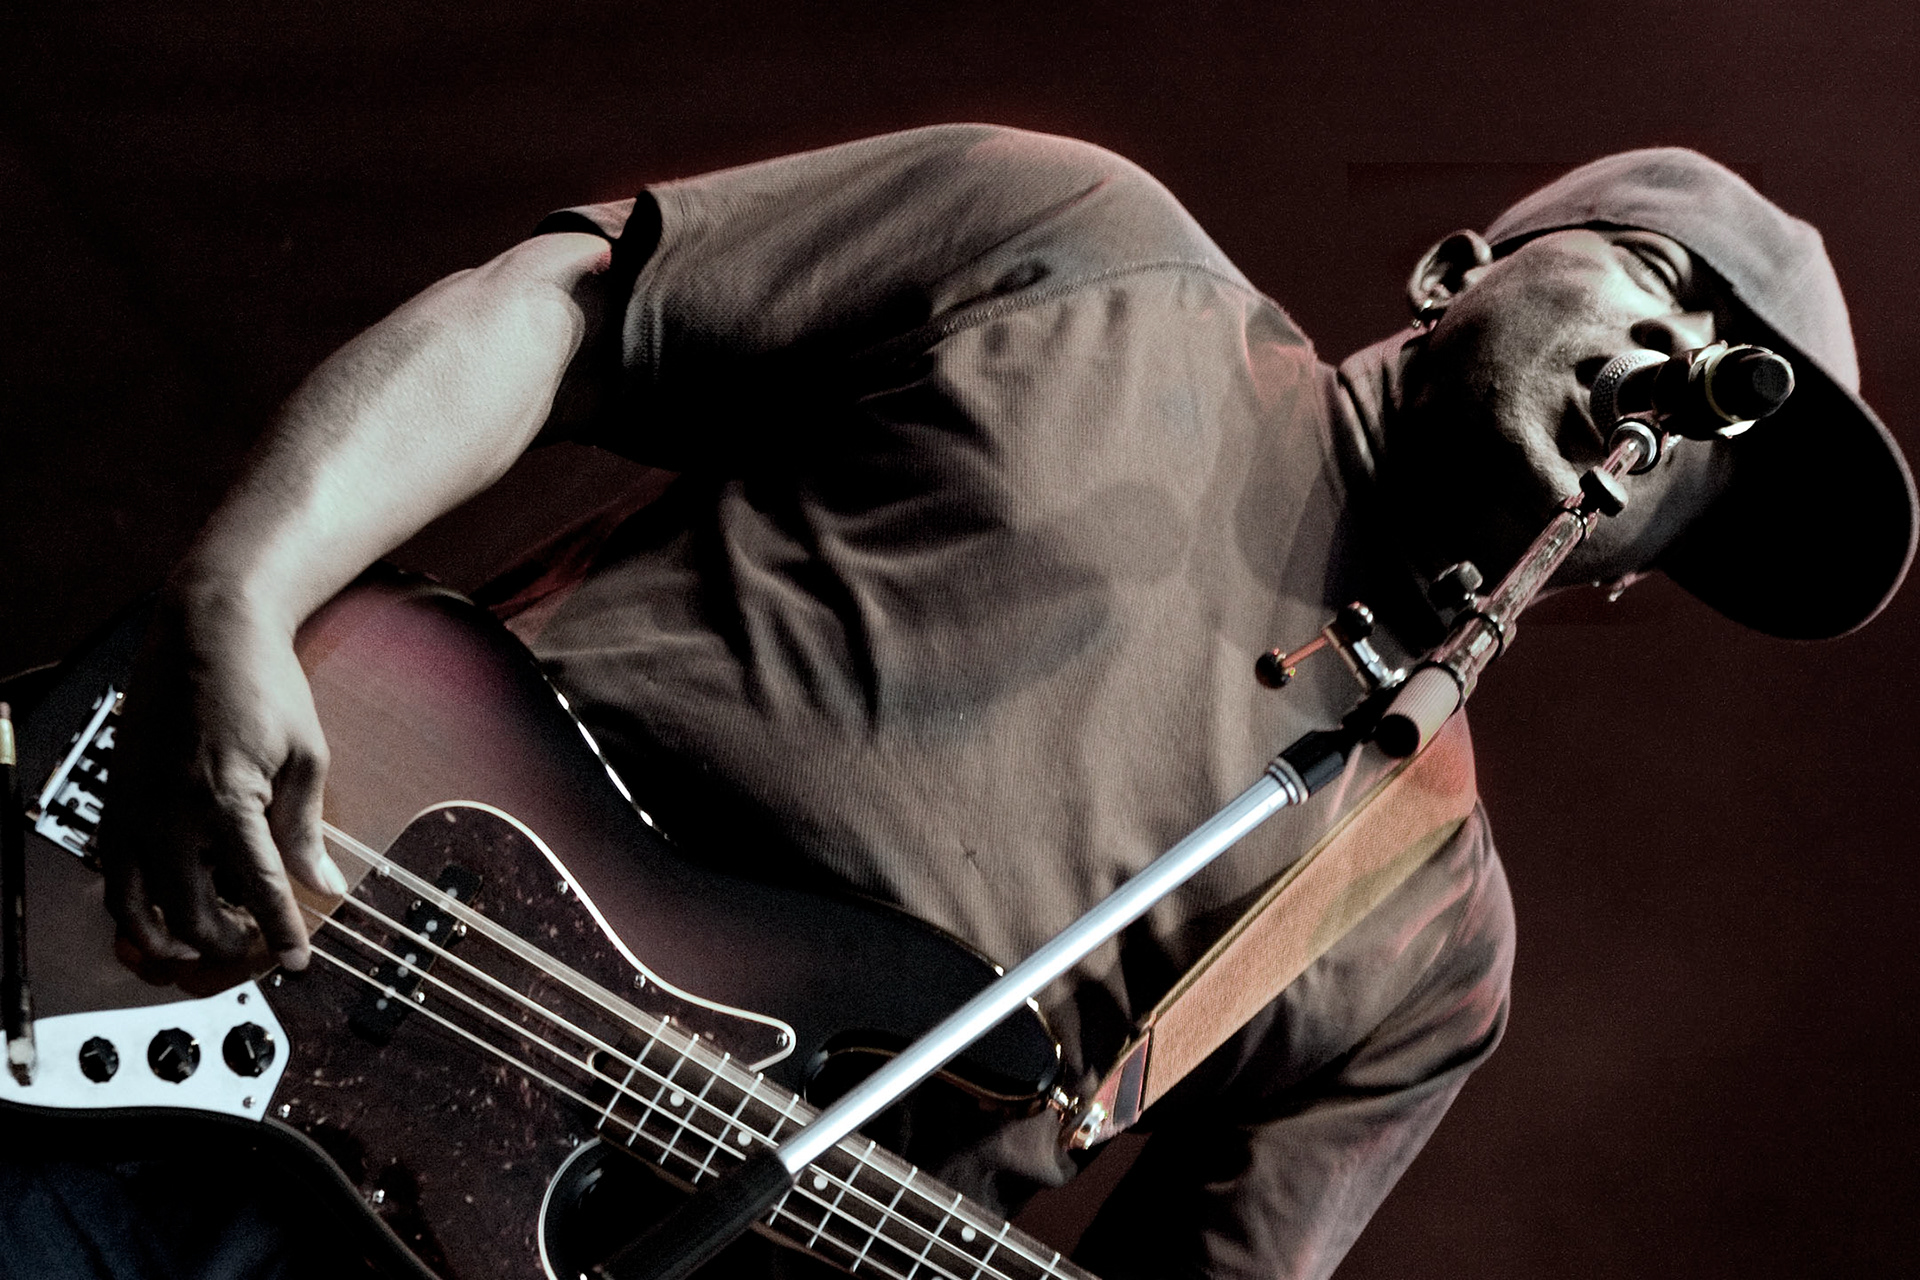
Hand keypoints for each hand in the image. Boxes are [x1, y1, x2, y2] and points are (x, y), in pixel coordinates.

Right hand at [100, 582, 346, 973]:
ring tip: (204, 949)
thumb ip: (306, 827)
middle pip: (192, 910)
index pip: (259, 888)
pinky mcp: (116, 796)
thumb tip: (324, 883)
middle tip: (259, 949)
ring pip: (135, 903)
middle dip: (228, 942)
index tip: (298, 961)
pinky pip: (113, 870)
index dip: (281, 932)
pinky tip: (161, 912)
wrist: (206, 631)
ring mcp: (134, 806)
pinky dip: (132, 904)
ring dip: (169, 937)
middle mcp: (170, 811)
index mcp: (227, 800)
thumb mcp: (306, 754)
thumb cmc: (264, 684)